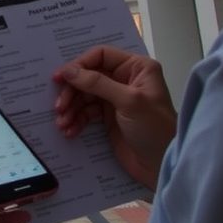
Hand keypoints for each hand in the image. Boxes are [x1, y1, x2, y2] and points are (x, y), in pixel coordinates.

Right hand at [53, 45, 177, 189]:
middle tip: (59, 107)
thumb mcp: (128, 101)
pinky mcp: (108, 117)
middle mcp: (125, 79)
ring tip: (62, 123)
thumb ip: (97, 83)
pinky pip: (86, 113)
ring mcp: (116, 98)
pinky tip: (70, 130)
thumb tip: (68, 70)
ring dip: (71, 108)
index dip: (79, 65)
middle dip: (72, 92)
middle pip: (88, 76)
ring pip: (84, 95)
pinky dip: (76, 120)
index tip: (60, 78)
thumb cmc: (154, 128)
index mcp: (136, 68)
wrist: (162, 167)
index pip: (101, 56)